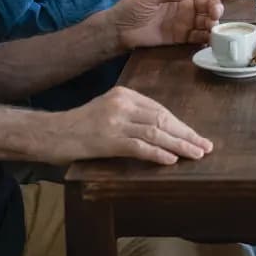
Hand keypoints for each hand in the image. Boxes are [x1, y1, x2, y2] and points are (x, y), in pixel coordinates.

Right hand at [58, 85, 212, 165]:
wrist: (50, 133)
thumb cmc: (79, 126)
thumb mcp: (108, 111)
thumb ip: (132, 115)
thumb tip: (162, 130)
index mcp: (124, 95)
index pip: (160, 110)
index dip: (181, 124)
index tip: (196, 136)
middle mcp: (122, 104)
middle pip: (162, 119)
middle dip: (187, 134)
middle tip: (205, 146)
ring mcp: (114, 121)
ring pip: (156, 132)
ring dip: (179, 145)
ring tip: (196, 154)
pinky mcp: (107, 139)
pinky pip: (139, 146)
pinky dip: (157, 153)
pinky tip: (171, 160)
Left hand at [110, 0, 236, 49]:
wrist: (119, 30)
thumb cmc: (131, 7)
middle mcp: (185, 5)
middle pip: (208, 4)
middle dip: (216, 8)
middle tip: (215, 12)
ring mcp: (184, 21)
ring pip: (206, 21)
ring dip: (213, 23)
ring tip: (212, 25)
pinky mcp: (181, 37)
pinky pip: (198, 36)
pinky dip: (206, 37)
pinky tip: (210, 38)